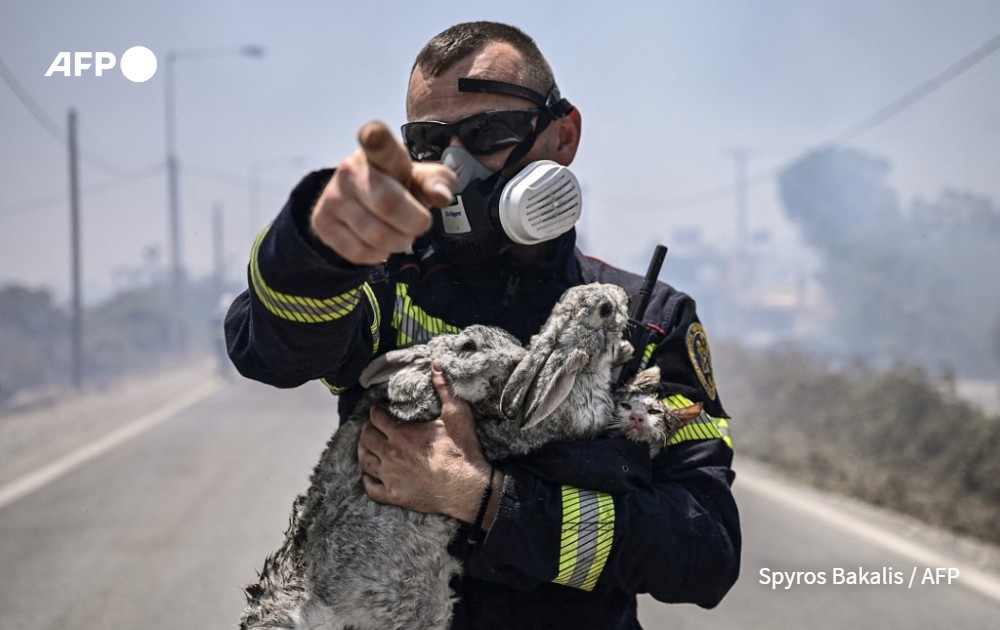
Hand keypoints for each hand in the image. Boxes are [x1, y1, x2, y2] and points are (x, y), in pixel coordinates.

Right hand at [310, 120, 455, 264]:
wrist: (359, 200)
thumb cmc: (398, 185)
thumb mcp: (421, 178)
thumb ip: (438, 182)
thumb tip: (442, 196)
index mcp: (378, 151)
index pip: (377, 142)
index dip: (375, 138)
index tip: (373, 134)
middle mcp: (350, 169)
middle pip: (389, 205)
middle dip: (414, 223)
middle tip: (418, 223)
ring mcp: (332, 196)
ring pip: (376, 235)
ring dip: (398, 242)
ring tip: (398, 232)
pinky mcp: (322, 222)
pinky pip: (359, 252)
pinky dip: (378, 255)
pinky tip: (379, 243)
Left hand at [358, 361, 496, 523]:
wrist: (469, 488)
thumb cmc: (463, 451)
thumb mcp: (456, 414)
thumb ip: (444, 388)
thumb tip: (436, 364)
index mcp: (401, 434)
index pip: (376, 418)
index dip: (375, 412)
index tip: (377, 411)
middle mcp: (390, 454)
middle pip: (367, 438)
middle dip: (367, 430)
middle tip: (371, 427)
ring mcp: (390, 477)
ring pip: (365, 461)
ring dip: (363, 451)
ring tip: (366, 447)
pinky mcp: (394, 496)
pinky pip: (371, 488)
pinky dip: (367, 480)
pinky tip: (369, 475)